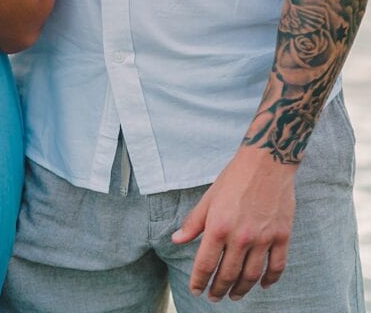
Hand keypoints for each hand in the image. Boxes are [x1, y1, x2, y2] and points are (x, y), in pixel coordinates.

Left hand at [172, 146, 295, 301]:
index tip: (197, 290)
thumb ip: (194, 222)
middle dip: (219, 289)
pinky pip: (276, 267)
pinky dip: (269, 280)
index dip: (199, 281)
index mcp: (218, 226)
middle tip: (214, 297)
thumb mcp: (209, 197)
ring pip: (251, 276)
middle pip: (228, 274)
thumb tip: (177, 240)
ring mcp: (263, 238)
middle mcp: (240, 237)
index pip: (205, 264)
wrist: (266, 162)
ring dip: (241, 290)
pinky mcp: (281, 236)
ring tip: (234, 295)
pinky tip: (262, 285)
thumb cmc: (234, 177)